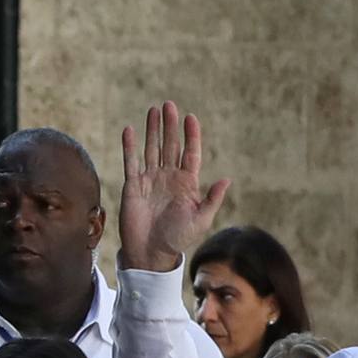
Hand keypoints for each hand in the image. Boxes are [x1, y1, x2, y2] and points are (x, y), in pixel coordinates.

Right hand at [119, 101, 230, 271]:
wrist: (151, 253)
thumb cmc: (178, 239)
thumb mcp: (200, 219)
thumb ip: (212, 199)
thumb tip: (227, 179)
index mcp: (187, 183)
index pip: (190, 153)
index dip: (191, 136)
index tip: (191, 118)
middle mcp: (169, 177)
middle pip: (171, 145)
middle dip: (171, 125)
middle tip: (169, 105)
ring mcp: (151, 180)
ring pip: (152, 148)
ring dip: (153, 130)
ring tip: (154, 110)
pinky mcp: (133, 185)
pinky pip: (131, 161)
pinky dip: (130, 146)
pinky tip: (130, 129)